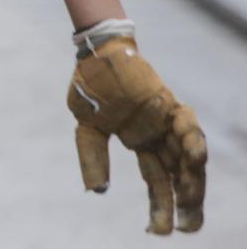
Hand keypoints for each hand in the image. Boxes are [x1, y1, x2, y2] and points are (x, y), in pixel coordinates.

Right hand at [68, 34, 205, 233]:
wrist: (95, 53)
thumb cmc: (91, 86)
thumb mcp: (88, 128)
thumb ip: (93, 157)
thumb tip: (98, 192)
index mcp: (141, 143)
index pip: (157, 182)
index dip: (160, 207)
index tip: (159, 231)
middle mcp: (159, 137)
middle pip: (179, 176)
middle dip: (186, 204)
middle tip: (188, 229)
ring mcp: (167, 120)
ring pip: (187, 157)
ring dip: (191, 179)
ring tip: (190, 201)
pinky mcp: (169, 103)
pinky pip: (187, 124)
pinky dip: (193, 140)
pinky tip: (196, 158)